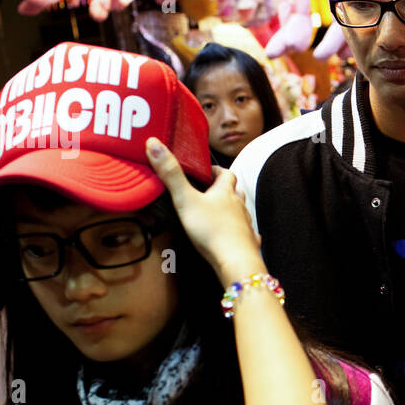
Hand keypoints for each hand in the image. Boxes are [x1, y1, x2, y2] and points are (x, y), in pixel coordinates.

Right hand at [144, 137, 262, 278]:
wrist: (235, 260)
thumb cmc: (212, 230)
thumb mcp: (185, 199)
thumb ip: (170, 174)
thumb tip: (155, 144)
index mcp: (225, 192)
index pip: (225, 173)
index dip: (217, 171)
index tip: (207, 171)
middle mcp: (239, 205)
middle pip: (236, 191)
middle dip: (225, 189)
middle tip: (212, 191)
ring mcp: (246, 224)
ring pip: (242, 211)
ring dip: (233, 209)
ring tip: (220, 212)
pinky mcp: (249, 242)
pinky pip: (247, 234)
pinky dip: (241, 232)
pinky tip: (234, 237)